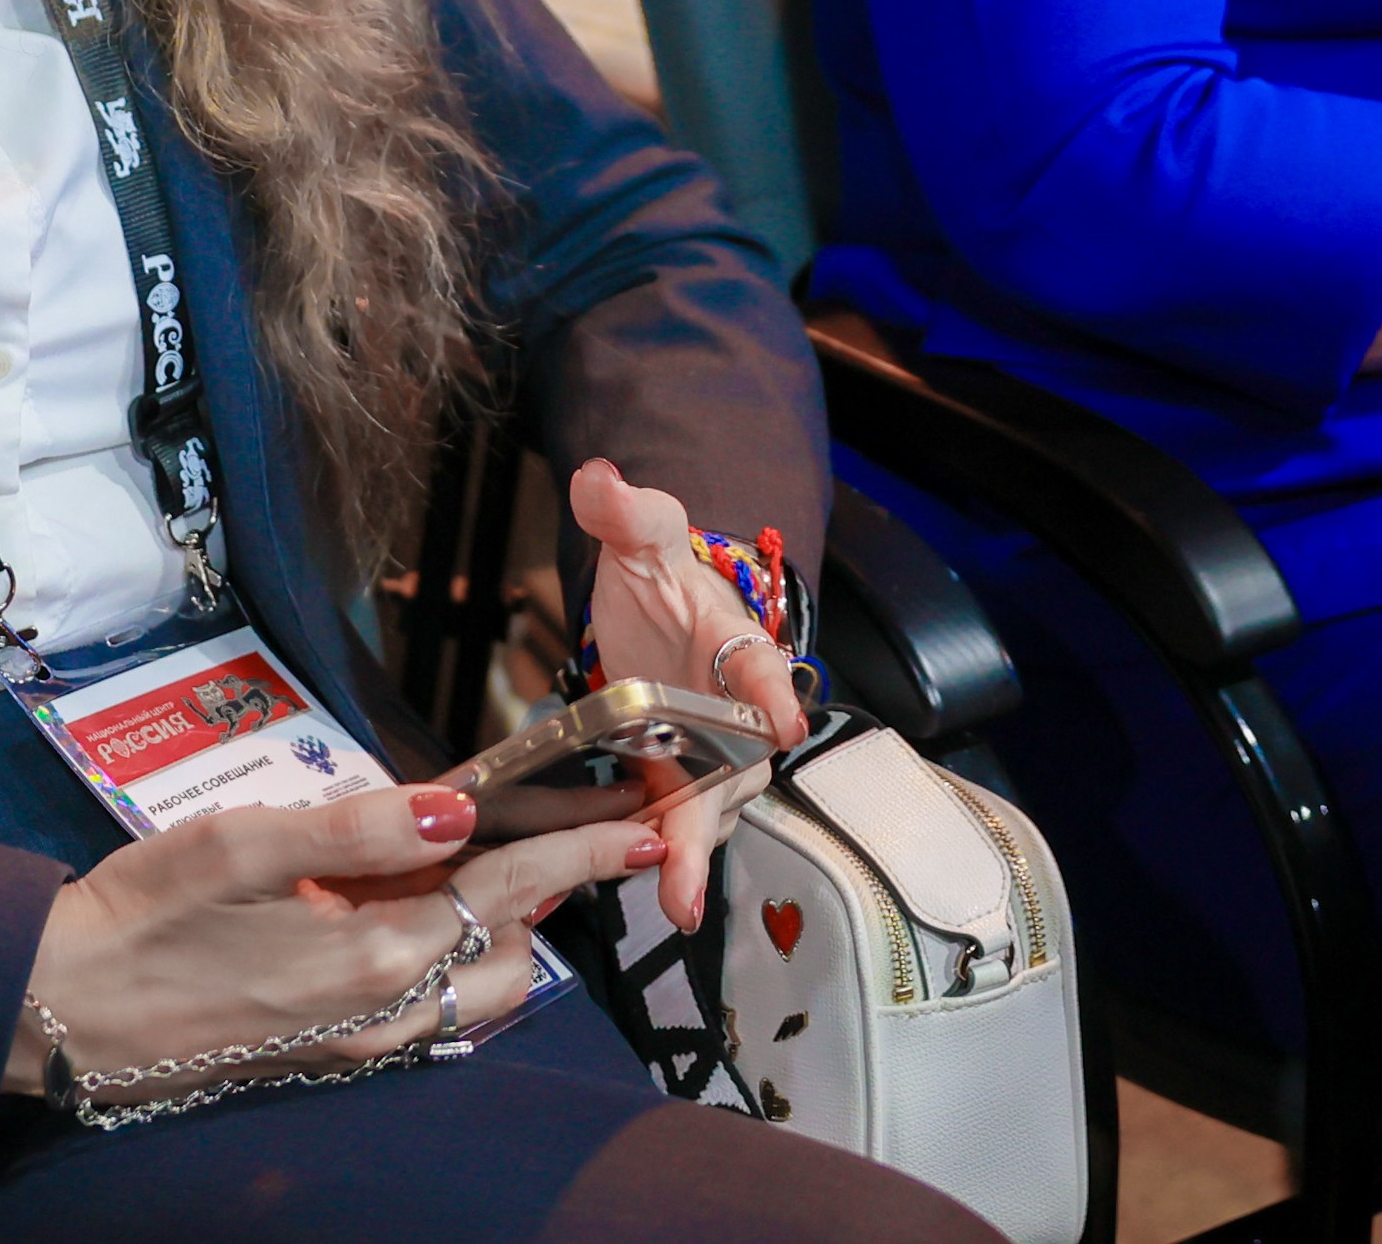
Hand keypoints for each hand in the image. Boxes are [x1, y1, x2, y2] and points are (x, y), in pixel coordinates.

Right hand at [11, 783, 666, 1095]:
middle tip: (560, 830)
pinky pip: (426, 1014)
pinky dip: (449, 962)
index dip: (577, 852)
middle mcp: (379, 1015)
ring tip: (481, 864)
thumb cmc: (139, 918)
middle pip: (511, 960)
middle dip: (548, 897)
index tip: (639, 826)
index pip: (506, 895)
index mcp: (367, 957)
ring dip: (499, 934)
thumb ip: (356, 828)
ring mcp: (355, 1044)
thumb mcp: (239, 845)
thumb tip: (456, 808)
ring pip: (473, 997)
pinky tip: (408, 911)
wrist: (62, 1015)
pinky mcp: (326, 1053)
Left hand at [565, 458, 810, 930]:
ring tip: (679, 904)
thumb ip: (624, 511)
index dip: (772, 695)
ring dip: (688, 856)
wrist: (656, 611)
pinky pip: (667, 827)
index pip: (760, 667)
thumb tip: (599, 478)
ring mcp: (705, 756)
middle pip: (738, 767)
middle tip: (696, 860)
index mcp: (736, 645)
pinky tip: (631, 890)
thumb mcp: (643, 538)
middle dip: (717, 813)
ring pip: (704, 811)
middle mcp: (735, 713)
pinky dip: (653, 862)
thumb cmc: (663, 578)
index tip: (782, 725)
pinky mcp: (671, 785)